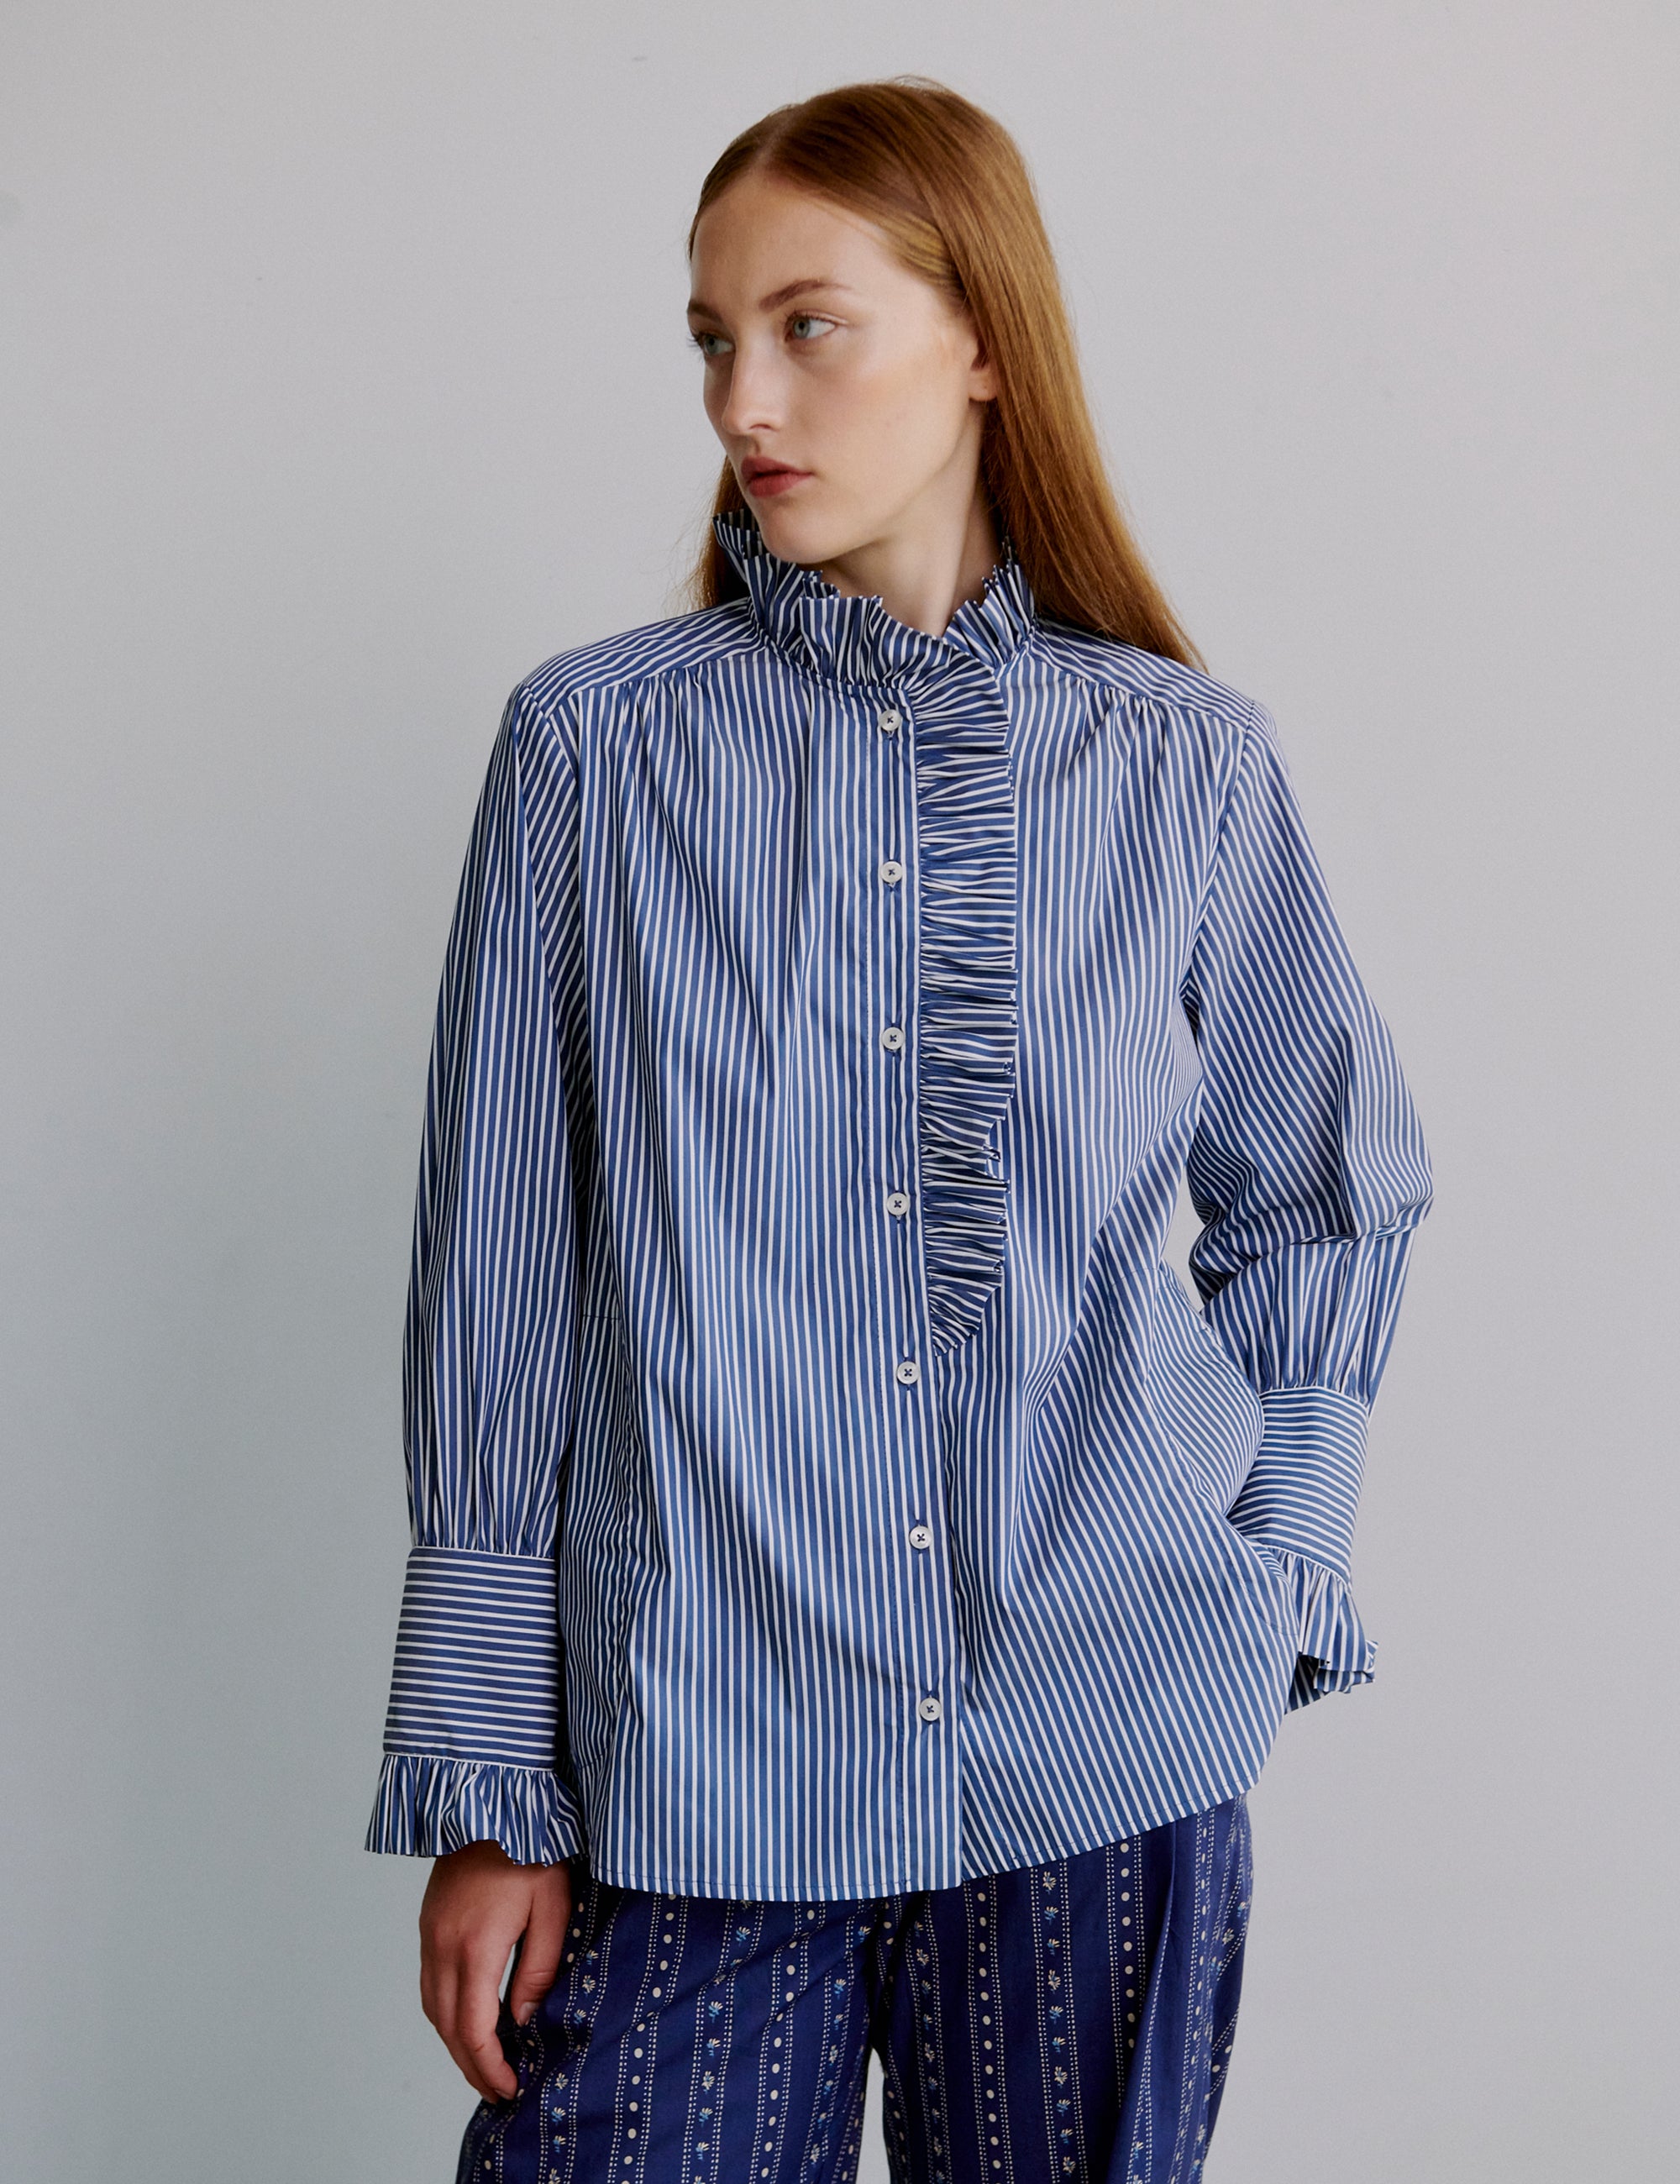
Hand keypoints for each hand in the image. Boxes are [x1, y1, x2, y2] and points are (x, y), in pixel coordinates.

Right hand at [419, 1840, 573, 2101]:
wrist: (492, 1800)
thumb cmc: (531, 1849)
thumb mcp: (553, 1908)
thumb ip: (539, 1969)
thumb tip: (523, 2020)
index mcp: (475, 1948)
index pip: (474, 2030)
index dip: (489, 2068)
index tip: (510, 2088)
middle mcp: (442, 1947)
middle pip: (447, 2028)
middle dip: (471, 2065)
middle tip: (499, 2089)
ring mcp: (429, 1934)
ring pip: (433, 2008)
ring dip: (455, 2041)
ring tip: (485, 2061)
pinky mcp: (428, 1923)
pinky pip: (430, 1983)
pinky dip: (446, 2012)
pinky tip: (469, 2017)